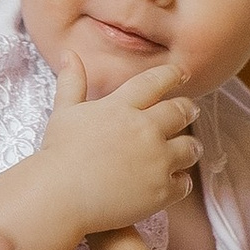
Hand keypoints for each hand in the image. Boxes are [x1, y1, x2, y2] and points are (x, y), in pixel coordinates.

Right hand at [36, 55, 199, 236]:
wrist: (59, 196)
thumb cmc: (58, 154)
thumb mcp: (65, 112)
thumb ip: (72, 82)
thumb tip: (68, 53)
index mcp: (122, 107)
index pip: (155, 82)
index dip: (172, 75)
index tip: (181, 73)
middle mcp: (145, 129)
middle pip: (180, 112)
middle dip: (187, 110)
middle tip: (190, 111)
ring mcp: (156, 159)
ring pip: (189, 147)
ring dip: (190, 147)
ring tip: (188, 150)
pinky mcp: (161, 190)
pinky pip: (184, 183)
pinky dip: (180, 182)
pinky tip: (173, 183)